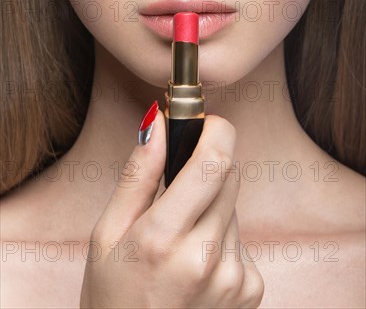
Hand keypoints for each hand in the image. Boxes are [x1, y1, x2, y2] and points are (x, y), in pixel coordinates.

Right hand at [79, 109, 264, 307]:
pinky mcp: (250, 289)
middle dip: (208, 168)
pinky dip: (221, 237)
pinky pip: (240, 238)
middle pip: (229, 176)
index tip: (208, 122)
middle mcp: (205, 257)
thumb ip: (137, 174)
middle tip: (179, 188)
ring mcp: (232, 277)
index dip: (217, 130)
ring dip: (212, 208)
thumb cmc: (113, 296)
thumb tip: (158, 123)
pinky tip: (197, 262)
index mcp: (162, 237)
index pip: (213, 162)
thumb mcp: (108, 233)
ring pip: (232, 207)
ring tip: (181, 237)